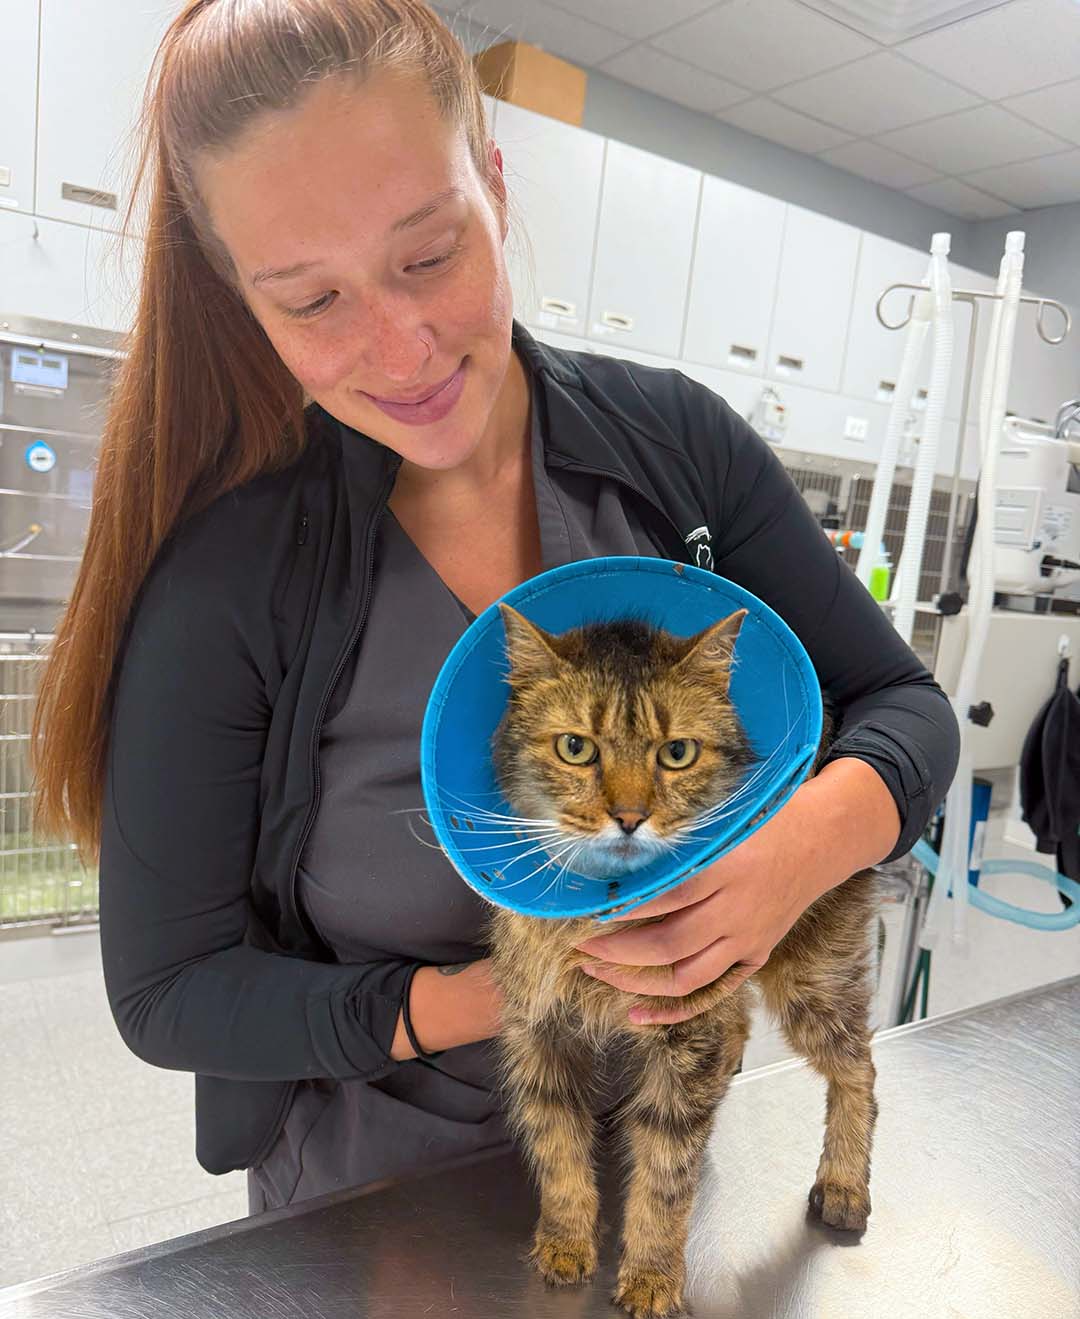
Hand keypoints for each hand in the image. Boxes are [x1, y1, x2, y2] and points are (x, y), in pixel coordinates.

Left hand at [571, 759, 899, 1025]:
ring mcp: (748, 938)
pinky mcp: (755, 955)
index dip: (624, 909)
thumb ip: (681, 842)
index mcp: (727, 869)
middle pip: (669, 944)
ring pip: (685, 976)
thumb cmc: (766, 818)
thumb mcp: (725, 820)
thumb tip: (620, 857)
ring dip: (633, 979)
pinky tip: (635, 1013)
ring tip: (596, 970)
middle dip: (615, 951)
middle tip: (579, 948)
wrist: (823, 838)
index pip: (666, 897)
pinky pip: (711, 991)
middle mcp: (737, 910)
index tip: (588, 911)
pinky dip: (672, 1009)